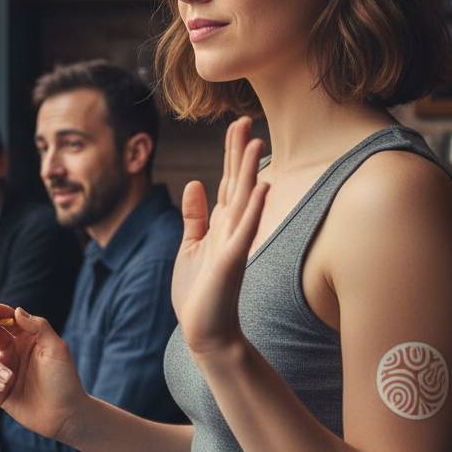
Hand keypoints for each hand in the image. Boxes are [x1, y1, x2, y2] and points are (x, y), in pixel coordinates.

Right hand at [0, 303, 85, 442]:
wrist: (66, 414)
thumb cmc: (64, 379)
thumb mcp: (57, 348)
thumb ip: (38, 326)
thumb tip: (17, 311)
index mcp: (27, 338)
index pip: (7, 319)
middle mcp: (13, 351)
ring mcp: (4, 370)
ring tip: (9, 377)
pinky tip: (4, 386)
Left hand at [172, 116, 269, 358]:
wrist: (205, 331)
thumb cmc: (198, 293)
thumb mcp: (190, 247)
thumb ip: (194, 216)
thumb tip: (195, 182)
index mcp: (220, 224)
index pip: (227, 180)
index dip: (230, 153)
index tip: (236, 124)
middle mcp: (231, 229)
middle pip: (237, 182)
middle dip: (240, 152)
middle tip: (245, 119)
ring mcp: (234, 244)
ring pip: (244, 200)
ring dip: (250, 171)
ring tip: (257, 143)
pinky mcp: (232, 261)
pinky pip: (245, 230)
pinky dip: (254, 209)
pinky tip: (261, 187)